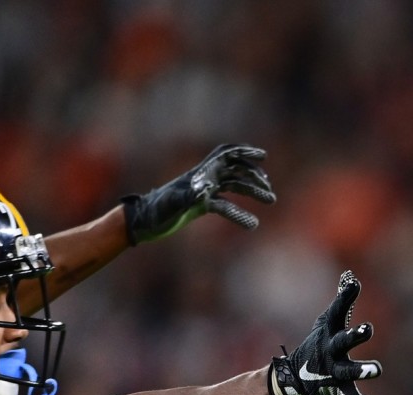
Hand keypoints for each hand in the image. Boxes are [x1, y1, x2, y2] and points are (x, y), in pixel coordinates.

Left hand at [122, 143, 276, 243]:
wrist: (142, 222)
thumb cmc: (155, 212)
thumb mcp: (171, 204)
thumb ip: (187, 196)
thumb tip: (204, 190)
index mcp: (198, 174)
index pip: (225, 156)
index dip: (244, 152)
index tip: (263, 156)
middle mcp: (203, 179)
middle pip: (235, 171)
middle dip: (254, 178)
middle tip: (270, 192)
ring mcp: (203, 191)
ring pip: (234, 186)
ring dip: (253, 192)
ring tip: (270, 201)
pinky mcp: (201, 205)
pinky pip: (226, 205)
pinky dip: (239, 212)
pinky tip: (251, 224)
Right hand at [268, 270, 382, 394]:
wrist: (293, 379)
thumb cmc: (318, 345)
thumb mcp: (327, 322)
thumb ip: (342, 300)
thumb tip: (350, 276)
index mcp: (330, 333)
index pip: (338, 312)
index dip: (345, 298)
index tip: (354, 283)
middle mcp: (332, 351)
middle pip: (343, 341)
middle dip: (355, 335)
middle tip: (368, 328)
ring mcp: (335, 372)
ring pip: (350, 371)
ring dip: (363, 369)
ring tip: (378, 369)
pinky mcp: (339, 391)